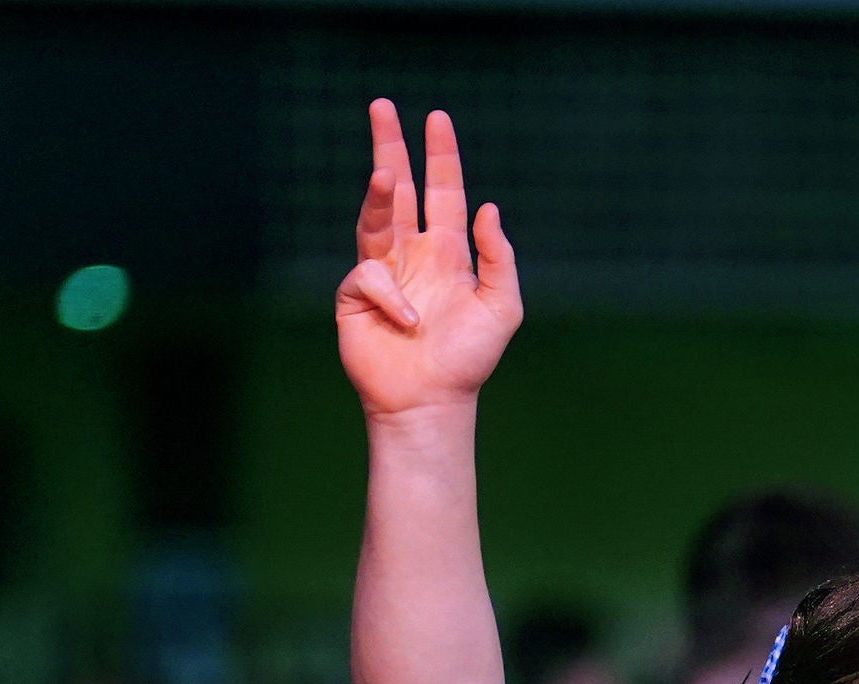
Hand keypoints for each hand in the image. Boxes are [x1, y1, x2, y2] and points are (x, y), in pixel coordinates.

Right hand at [334, 103, 521, 423]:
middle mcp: (412, 254)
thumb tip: (486, 208)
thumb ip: (499, 257)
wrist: (432, 402)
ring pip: (375, 216)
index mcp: (447, 252)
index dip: (440, 156)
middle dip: (390, 147)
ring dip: (380, 193)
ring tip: (388, 174)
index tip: (436, 117)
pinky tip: (407, 322)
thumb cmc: (468, 360)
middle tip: (381, 106)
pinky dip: (391, 294)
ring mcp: (381, 272)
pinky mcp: (355, 296)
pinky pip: (370, 274)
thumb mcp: (502, 306)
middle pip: (399, 189)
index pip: (442, 192)